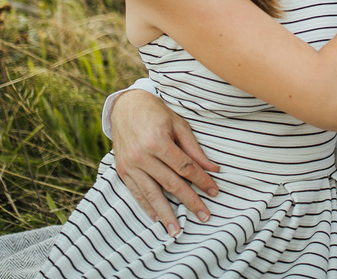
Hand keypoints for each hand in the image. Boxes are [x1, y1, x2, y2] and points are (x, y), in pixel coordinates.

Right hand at [110, 88, 219, 235]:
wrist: (126, 106)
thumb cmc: (156, 113)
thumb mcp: (178, 125)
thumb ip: (194, 149)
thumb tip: (213, 169)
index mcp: (158, 141)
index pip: (185, 167)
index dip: (202, 181)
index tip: (214, 191)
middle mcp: (142, 155)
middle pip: (171, 184)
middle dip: (189, 201)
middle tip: (204, 216)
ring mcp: (130, 164)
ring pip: (152, 194)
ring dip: (166, 214)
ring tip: (176, 230)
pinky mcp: (122, 170)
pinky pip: (136, 192)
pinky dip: (147, 206)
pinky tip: (156, 218)